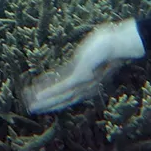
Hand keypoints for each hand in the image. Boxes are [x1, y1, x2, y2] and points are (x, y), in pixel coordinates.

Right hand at [21, 19, 144, 112]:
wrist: (118, 43)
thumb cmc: (109, 45)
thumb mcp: (94, 56)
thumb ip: (86, 61)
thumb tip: (79, 59)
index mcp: (90, 84)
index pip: (70, 95)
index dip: (56, 99)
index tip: (43, 101)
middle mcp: (87, 87)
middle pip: (64, 99)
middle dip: (48, 105)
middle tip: (33, 108)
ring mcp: (84, 83)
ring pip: (60, 96)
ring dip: (45, 102)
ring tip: (32, 106)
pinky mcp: (79, 77)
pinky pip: (61, 87)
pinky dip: (48, 93)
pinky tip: (38, 96)